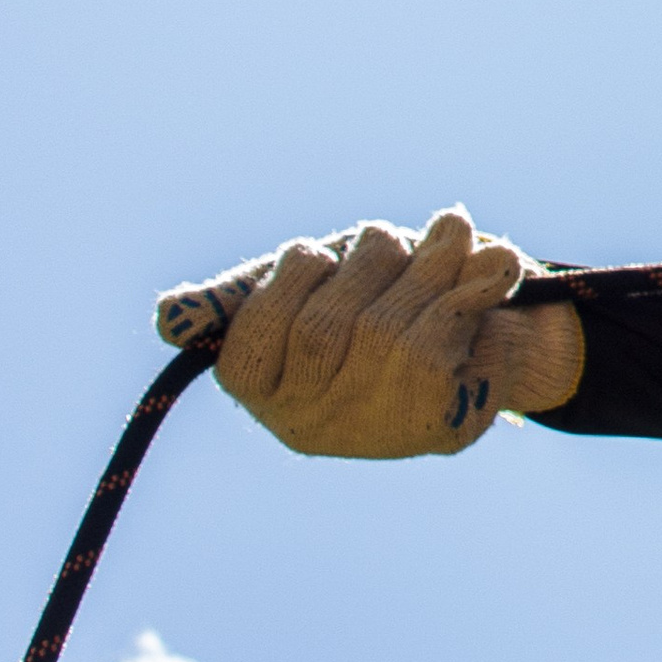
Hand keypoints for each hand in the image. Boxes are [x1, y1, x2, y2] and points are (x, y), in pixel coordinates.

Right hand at [154, 208, 584, 455]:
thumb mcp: (307, 285)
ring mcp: (373, 426)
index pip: (253, 336)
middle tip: (391, 239)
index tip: (316, 254)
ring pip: (385, 328)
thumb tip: (168, 320)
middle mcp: (311, 422)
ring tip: (451, 236)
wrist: (485, 340)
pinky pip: (441, 335)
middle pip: (323, 326)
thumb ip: (243, 291)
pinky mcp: (436, 417)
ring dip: (426, 263)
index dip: (289, 277)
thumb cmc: (377, 303)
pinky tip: (493, 263)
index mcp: (265, 391)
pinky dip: (471, 284)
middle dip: (366, 261)